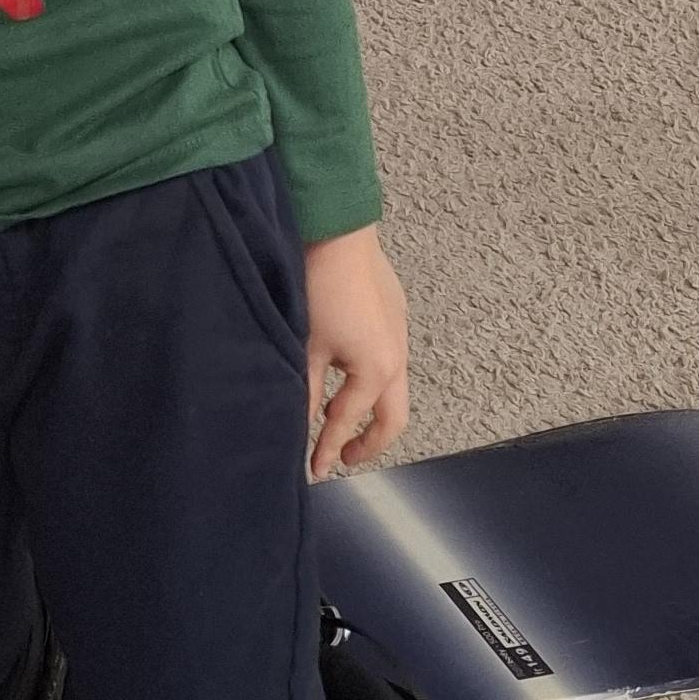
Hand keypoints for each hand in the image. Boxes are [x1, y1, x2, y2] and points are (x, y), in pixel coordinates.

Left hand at [303, 226, 409, 478]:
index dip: (330, 449)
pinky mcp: (394, 313)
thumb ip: (306, 390)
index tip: (316, 469)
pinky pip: (391, 361)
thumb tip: (300, 425)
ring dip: (371, 411)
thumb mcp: (306, 346)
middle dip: (369, 443)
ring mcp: (399, 333)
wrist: (337, 230)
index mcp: (376, 369)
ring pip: (394, 389)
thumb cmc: (319, 284)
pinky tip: (348, 376)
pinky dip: (373, 382)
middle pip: (392, 418)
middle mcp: (397, 355)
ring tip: (341, 418)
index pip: (348, 422)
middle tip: (343, 457)